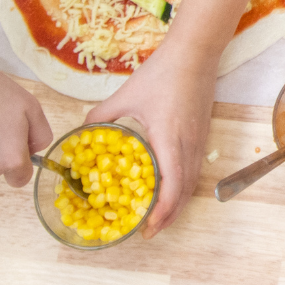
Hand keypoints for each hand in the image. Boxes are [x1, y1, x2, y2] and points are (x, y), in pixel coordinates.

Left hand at [85, 40, 217, 237]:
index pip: (171, 188)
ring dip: (177, 204)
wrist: (195, 53)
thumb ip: (102, 114)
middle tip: (148, 231)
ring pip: (192, 183)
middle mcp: (189, 146)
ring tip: (159, 216)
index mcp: (169, 140)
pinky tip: (170, 187)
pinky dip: (183, 186)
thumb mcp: (126, 95)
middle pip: (184, 193)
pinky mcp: (202, 135)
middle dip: (168, 217)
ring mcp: (199, 141)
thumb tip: (82, 130)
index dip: (161, 214)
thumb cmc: (162, 73)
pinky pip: (194, 169)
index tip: (146, 229)